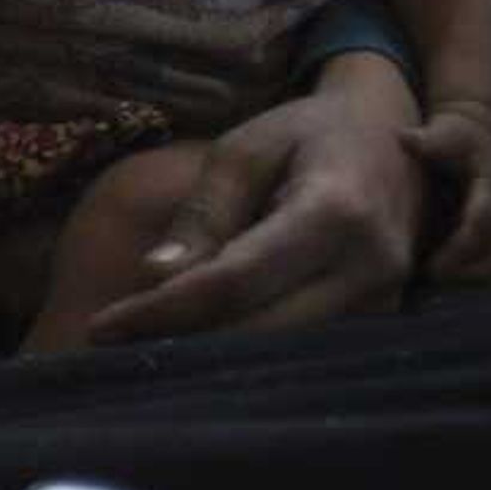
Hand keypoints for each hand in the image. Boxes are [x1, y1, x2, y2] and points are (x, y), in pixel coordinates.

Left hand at [84, 73, 420, 342]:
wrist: (388, 137)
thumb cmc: (306, 134)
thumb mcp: (245, 150)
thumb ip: (205, 213)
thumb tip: (157, 276)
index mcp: (335, 213)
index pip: (234, 281)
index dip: (165, 310)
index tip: (102, 326)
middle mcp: (370, 268)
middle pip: (262, 330)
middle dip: (183, 342)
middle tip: (114, 347)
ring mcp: (385, 300)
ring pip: (285, 349)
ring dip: (213, 355)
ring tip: (144, 348)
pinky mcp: (382, 318)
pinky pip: (307, 346)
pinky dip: (251, 348)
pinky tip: (199, 344)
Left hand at [405, 99, 490, 287]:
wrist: (478, 136)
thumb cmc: (454, 136)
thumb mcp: (446, 132)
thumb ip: (431, 139)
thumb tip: (406, 138)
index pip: (482, 224)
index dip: (459, 250)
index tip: (430, 268)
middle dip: (471, 273)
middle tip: (433, 282)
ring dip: (485, 282)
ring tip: (446, 291)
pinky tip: (464, 291)